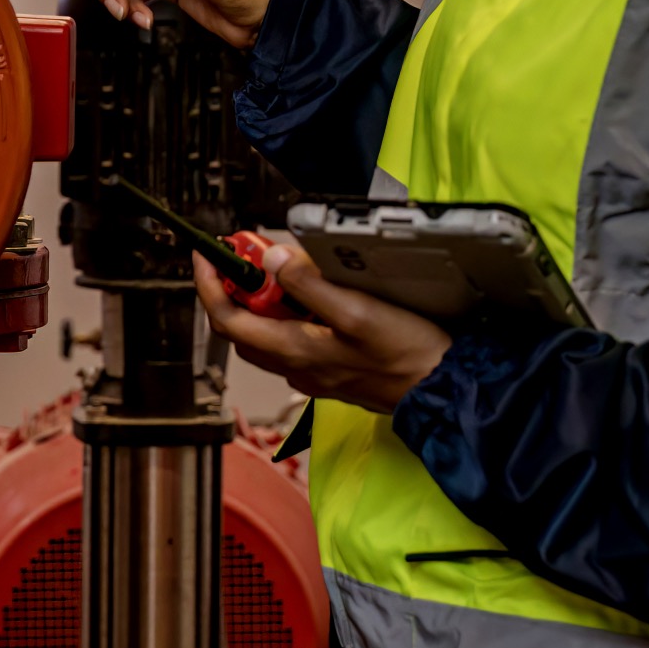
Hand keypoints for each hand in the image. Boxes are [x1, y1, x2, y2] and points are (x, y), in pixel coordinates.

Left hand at [194, 238, 449, 413]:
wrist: (442, 391)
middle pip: (242, 329)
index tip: (206, 256)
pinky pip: (293, 342)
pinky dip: (288, 316)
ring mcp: (313, 373)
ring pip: (266, 336)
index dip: (209, 285)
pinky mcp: (332, 372)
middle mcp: (297, 367)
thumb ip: (311, 286)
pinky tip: (313, 298)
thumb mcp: (358, 311)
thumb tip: (271, 261)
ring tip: (280, 269)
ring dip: (263, 302)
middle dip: (235, 290)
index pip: (227, 320)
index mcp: (295, 350)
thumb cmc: (408, 356)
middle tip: (244, 256)